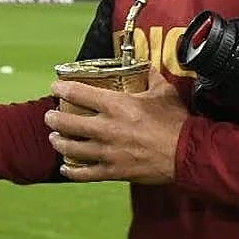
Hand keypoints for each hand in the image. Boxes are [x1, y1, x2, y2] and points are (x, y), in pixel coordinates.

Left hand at [45, 67, 187, 183]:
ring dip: (59, 142)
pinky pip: (85, 173)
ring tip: (54, 138)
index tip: (56, 88)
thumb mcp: (164, 92)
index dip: (62, 89)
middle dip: (54, 118)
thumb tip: (146, 64)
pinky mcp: (114, 171)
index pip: (78, 93)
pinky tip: (65, 168)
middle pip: (68, 122)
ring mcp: (108, 152)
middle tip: (50, 116)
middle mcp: (107, 128)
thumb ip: (150, 76)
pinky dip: (72, 171)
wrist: (188, 154)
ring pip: (72, 148)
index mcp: (117, 105)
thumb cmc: (176, 122)